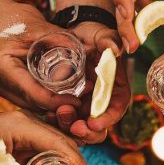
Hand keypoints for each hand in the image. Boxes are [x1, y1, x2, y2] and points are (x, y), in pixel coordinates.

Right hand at [0, 2, 80, 113]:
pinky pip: (22, 98)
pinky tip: (56, 92)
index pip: (33, 93)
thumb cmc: (7, 16)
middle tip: (82, 99)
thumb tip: (90, 50)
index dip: (57, 101)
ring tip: (74, 96)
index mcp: (1, 65)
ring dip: (49, 103)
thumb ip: (60, 39)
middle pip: (31, 103)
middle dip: (57, 104)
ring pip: (28, 104)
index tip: (77, 101)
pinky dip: (39, 97)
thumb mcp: (35, 25)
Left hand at [55, 21, 131, 143]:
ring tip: (55, 117)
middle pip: (99, 125)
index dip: (107, 119)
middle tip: (74, 128)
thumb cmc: (92, 34)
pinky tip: (47, 115)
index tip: (93, 123)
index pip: (116, 108)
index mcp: (116, 87)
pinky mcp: (70, 103)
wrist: (73, 33)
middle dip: (88, 131)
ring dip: (69, 126)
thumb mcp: (102, 34)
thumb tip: (116, 49)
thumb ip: (109, 40)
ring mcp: (85, 103)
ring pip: (80, 125)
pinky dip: (57, 121)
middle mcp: (101, 99)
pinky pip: (65, 118)